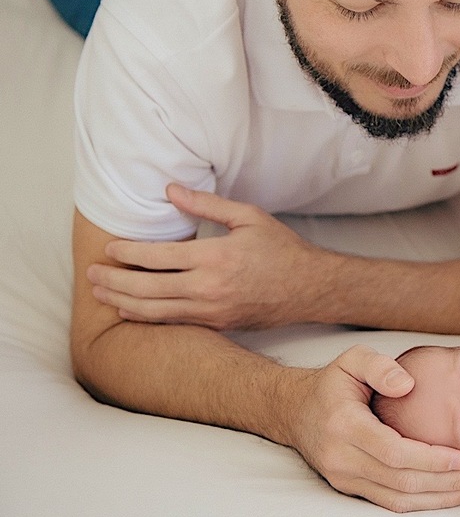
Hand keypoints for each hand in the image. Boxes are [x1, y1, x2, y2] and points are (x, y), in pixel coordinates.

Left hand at [88, 183, 327, 329]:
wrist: (310, 288)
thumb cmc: (282, 249)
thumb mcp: (248, 217)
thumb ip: (206, 205)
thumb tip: (170, 191)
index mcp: (215, 258)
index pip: (157, 257)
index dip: (127, 253)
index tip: (109, 248)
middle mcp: (208, 289)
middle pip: (146, 289)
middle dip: (113, 281)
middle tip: (91, 273)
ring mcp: (211, 312)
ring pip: (153, 311)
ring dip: (122, 302)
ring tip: (100, 293)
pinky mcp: (216, 325)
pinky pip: (172, 322)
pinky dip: (145, 317)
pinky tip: (129, 309)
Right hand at [285, 345, 459, 511]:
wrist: (296, 411)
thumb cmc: (332, 384)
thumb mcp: (352, 360)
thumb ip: (380, 366)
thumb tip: (407, 384)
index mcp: (345, 426)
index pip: (393, 452)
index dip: (430, 459)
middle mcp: (343, 458)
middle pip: (401, 480)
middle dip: (447, 482)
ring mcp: (346, 477)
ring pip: (398, 499)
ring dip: (441, 497)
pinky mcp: (352, 487)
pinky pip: (391, 502)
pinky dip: (425, 502)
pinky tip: (451, 494)